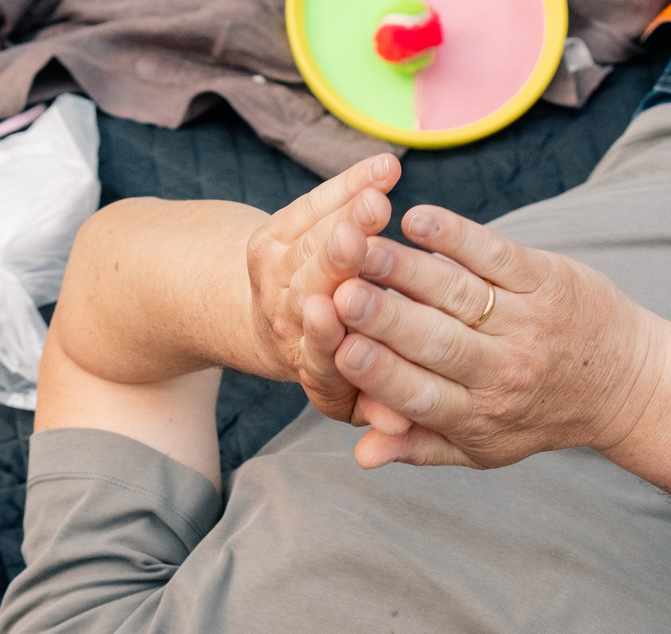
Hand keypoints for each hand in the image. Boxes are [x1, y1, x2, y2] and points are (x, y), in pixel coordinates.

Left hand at [245, 155, 402, 424]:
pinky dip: (346, 183)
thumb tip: (398, 430)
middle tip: (358, 240)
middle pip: (308, 290)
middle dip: (332, 265)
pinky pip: (312, 203)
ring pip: (307, 243)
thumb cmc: (351, 369)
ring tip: (377, 194)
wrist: (284, 319)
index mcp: (307, 366)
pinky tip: (385, 166)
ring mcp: (273, 277)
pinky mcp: (274, 235)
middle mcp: (283, 324)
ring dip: (342, 215)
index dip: (329, 340)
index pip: (317, 355)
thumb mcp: (365, 400)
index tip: (344, 327)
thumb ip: (380, 410)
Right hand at [325, 203, 665, 470]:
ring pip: (457, 294)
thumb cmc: (537, 415)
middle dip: (383, 317)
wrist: (626, 384)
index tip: (339, 348)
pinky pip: (496, 254)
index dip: (377, 372)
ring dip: (405, 269)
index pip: (418, 394)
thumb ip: (418, 447)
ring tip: (360, 246)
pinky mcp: (546, 279)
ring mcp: (527, 322)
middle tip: (338, 291)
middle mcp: (503, 372)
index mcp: (478, 415)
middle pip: (433, 341)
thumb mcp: (483, 448)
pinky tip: (417, 219)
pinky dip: (456, 235)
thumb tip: (360, 458)